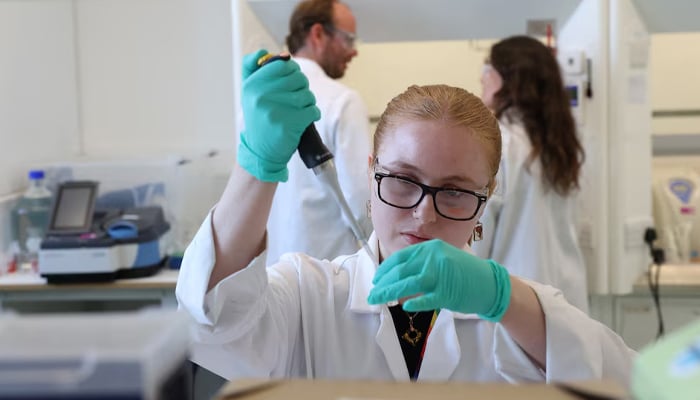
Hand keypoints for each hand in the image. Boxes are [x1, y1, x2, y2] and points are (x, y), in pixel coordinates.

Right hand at [237, 49, 320, 181]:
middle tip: (296, 98)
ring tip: (300, 109)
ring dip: (308, 102)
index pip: (282, 64)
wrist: (261, 151)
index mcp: (252, 85)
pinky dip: (312, 114)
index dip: (292, 70)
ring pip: (307, 94)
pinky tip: (304, 119)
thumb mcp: (250, 93)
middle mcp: (261, 95)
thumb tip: (277, 53)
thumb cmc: (260, 118)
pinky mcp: (289, 124)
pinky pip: (312, 110)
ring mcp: (275, 110)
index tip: (290, 80)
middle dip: (302, 87)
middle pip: (298, 78)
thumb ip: (255, 68)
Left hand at [367, 239, 510, 321]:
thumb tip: (395, 277)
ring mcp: (441, 275)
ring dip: (389, 293)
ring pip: (408, 284)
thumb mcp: (441, 259)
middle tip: (372, 294)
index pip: (401, 257)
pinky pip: (425, 298)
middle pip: (401, 271)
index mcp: (431, 248)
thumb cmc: (464, 273)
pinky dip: (413, 302)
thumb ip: (421, 264)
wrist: (490, 283)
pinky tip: (404, 306)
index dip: (385, 269)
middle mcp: (434, 258)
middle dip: (382, 283)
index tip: (376, 279)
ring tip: (378, 300)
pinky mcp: (448, 292)